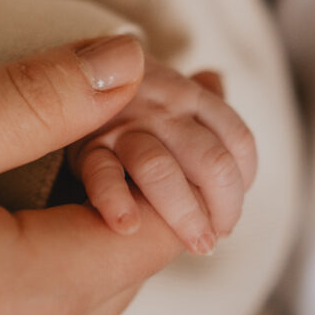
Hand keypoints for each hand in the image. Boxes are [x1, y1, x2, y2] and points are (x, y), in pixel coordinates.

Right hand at [0, 36, 181, 314]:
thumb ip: (31, 102)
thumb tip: (128, 60)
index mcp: (38, 292)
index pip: (176, 215)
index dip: (175, 138)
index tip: (133, 81)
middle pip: (152, 238)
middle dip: (156, 152)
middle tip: (135, 81)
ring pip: (108, 259)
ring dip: (120, 181)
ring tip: (108, 111)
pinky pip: (61, 278)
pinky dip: (79, 214)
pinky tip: (61, 167)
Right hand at [67, 55, 257, 256]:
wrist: (72, 69)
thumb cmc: (127, 90)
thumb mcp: (163, 83)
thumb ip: (199, 94)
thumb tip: (218, 80)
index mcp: (189, 95)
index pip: (238, 141)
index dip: (242, 183)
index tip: (228, 211)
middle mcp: (163, 108)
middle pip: (211, 161)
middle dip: (222, 208)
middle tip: (214, 239)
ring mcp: (124, 126)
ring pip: (160, 169)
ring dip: (183, 215)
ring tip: (194, 245)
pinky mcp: (87, 146)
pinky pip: (103, 174)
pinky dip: (116, 201)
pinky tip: (128, 226)